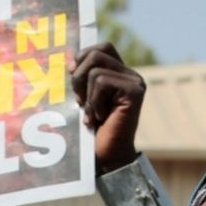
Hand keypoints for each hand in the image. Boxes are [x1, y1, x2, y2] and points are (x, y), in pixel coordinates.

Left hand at [71, 43, 144, 173]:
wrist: (105, 157)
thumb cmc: (92, 131)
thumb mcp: (82, 97)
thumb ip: (81, 77)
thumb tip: (69, 59)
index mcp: (119, 74)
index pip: (101, 48)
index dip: (83, 57)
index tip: (72, 75)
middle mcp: (131, 75)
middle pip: (97, 53)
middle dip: (79, 76)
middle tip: (80, 100)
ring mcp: (135, 82)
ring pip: (96, 69)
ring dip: (86, 95)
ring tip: (92, 114)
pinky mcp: (135, 91)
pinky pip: (102, 81)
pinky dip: (94, 101)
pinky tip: (100, 117)